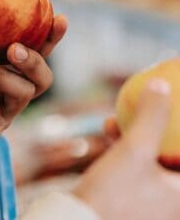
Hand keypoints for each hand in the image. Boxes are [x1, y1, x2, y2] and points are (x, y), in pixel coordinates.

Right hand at [73, 79, 179, 219]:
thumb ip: (152, 116)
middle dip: (165, 126)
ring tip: (123, 113)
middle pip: (175, 152)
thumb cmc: (113, 194)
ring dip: (140, 131)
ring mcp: (153, 197)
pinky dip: (125, 144)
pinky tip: (109, 127)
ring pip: (154, 155)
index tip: (176, 105)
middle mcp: (173, 196)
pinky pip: (136, 163)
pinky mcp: (132, 194)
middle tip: (158, 104)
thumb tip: (161, 84)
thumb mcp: (134, 149)